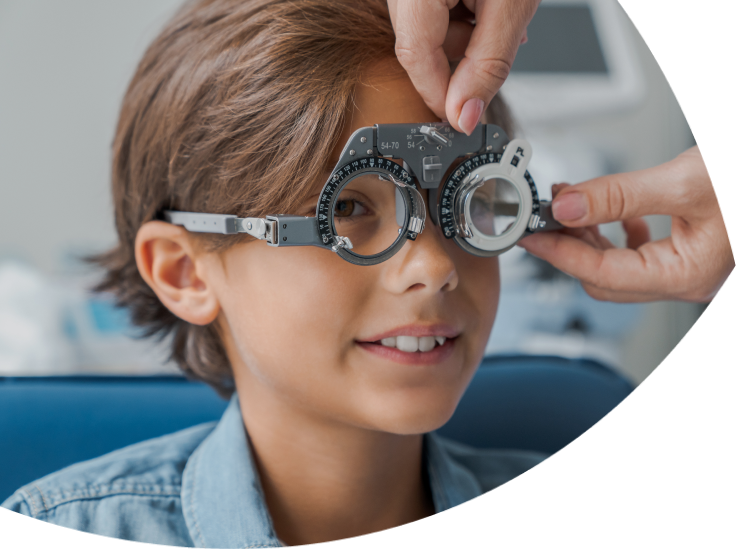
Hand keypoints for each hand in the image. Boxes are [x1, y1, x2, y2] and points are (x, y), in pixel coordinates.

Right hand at [387, 0, 540, 134]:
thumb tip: (464, 116)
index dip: (439, 94)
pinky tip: (485, 5)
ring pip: (425, 29)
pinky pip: (430, 11)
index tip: (462, 118)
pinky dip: (458, 17)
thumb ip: (487, 65)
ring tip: (498, 17)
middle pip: (417, 44)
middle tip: (495, 54)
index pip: (414, 56)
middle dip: (458, 60)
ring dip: (462, 38)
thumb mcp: (511, 6)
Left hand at [518, 147, 733, 302]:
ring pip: (618, 265)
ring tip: (569, 205)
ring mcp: (687, 267)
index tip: (528, 234)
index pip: (601, 274)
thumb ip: (619, 196)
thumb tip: (567, 207)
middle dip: (568, 247)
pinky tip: (611, 212)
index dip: (558, 254)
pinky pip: (638, 252)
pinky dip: (615, 232)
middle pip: (604, 277)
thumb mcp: (685, 181)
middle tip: (542, 216)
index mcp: (687, 274)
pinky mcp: (688, 249)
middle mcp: (686, 279)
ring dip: (588, 237)